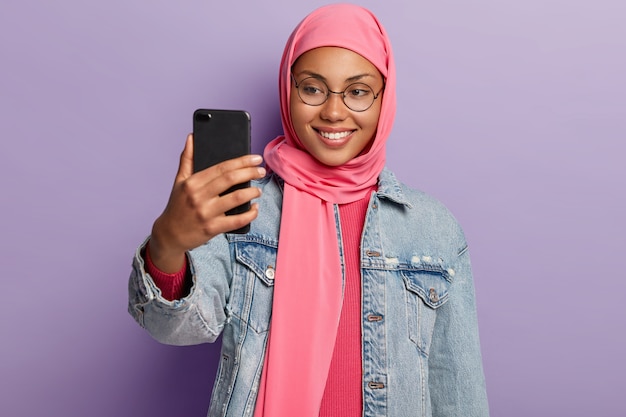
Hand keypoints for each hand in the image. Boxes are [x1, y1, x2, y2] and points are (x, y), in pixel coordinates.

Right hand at [149, 134, 264, 272]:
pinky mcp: (212, 228)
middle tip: (262, 171)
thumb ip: (187, 159)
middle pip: (230, 179)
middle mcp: (199, 196)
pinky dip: (250, 214)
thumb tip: (192, 137)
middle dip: (250, 173)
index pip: (221, 167)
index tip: (255, 158)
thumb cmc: (177, 206)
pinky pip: (237, 220)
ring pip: (236, 198)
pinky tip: (254, 208)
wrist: (170, 234)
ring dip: (252, 192)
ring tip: (258, 190)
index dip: (241, 161)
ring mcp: (206, 213)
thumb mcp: (179, 181)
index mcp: (193, 182)